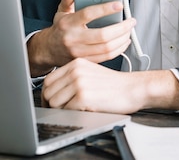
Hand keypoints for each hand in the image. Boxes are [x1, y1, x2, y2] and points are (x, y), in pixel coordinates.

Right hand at [27, 0, 135, 75]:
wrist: (49, 50)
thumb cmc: (60, 28)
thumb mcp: (61, 11)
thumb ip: (68, 0)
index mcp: (69, 23)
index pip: (89, 14)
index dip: (106, 9)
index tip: (120, 4)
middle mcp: (74, 39)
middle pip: (102, 35)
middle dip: (121, 28)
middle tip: (131, 21)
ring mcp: (79, 52)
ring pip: (106, 48)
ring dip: (122, 39)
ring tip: (129, 30)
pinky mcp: (85, 62)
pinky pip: (106, 57)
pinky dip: (118, 49)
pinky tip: (124, 41)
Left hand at [41, 59, 178, 113]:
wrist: (132, 88)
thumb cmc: (113, 84)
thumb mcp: (91, 72)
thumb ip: (72, 77)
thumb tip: (53, 92)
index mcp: (76, 63)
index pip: (48, 80)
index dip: (46, 95)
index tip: (49, 103)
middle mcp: (76, 71)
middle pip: (48, 92)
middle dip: (50, 105)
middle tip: (58, 111)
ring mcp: (79, 83)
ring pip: (54, 102)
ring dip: (60, 110)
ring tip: (72, 110)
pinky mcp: (83, 96)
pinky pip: (66, 110)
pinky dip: (71, 114)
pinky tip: (81, 111)